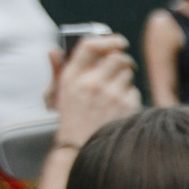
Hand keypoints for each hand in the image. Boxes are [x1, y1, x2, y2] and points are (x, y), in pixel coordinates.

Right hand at [51, 36, 138, 150]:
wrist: (81, 148)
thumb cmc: (71, 120)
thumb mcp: (58, 94)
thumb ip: (58, 70)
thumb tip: (54, 50)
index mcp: (72, 77)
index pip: (90, 45)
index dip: (107, 39)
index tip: (117, 41)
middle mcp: (91, 83)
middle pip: (116, 57)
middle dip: (123, 59)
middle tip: (124, 65)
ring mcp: (110, 94)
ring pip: (128, 73)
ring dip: (126, 78)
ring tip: (117, 90)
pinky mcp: (126, 105)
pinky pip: (134, 90)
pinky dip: (129, 95)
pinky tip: (119, 106)